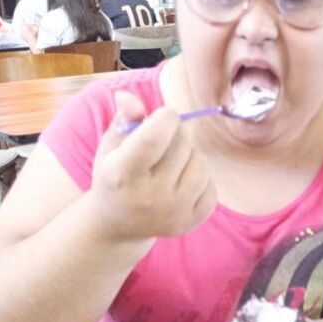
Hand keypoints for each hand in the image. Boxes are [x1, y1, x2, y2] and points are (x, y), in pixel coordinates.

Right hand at [89, 91, 215, 241]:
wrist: (117, 225)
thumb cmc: (114, 175)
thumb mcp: (111, 146)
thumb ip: (124, 119)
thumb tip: (128, 96)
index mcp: (122, 174)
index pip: (156, 136)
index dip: (166, 117)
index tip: (161, 118)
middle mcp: (149, 197)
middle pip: (182, 145)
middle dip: (176, 134)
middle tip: (161, 145)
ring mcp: (172, 212)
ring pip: (201, 163)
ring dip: (189, 156)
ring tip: (170, 165)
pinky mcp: (191, 222)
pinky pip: (211, 185)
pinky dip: (199, 179)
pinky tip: (180, 184)